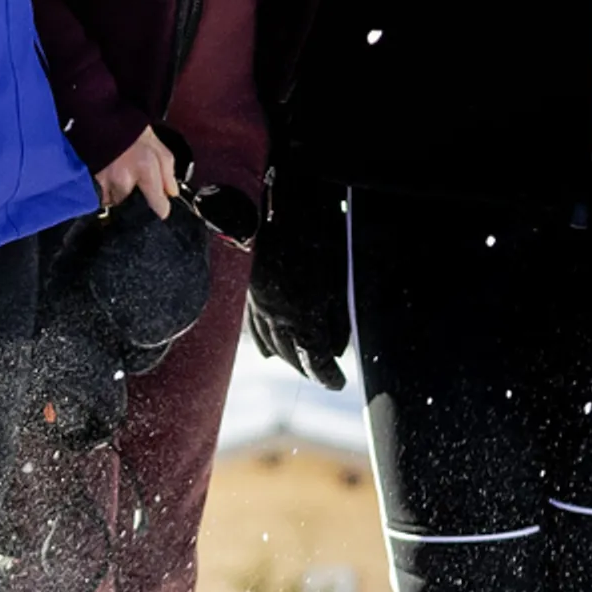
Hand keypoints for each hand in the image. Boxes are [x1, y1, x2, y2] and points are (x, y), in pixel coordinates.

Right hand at [92, 124, 178, 217]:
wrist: (102, 116)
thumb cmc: (131, 130)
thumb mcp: (158, 147)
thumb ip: (168, 173)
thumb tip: (171, 193)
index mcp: (146, 168)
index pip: (157, 203)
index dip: (161, 207)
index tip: (162, 209)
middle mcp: (124, 179)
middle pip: (131, 204)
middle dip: (133, 196)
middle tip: (132, 179)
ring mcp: (105, 181)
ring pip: (114, 201)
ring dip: (117, 194)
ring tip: (118, 176)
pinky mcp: (90, 180)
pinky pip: (98, 195)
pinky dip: (103, 190)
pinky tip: (107, 177)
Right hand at [241, 180, 348, 389]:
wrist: (274, 207)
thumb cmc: (314, 238)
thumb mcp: (337, 279)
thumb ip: (338, 318)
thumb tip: (339, 347)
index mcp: (302, 318)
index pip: (316, 360)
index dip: (328, 376)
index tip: (339, 384)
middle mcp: (277, 318)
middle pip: (293, 357)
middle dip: (310, 370)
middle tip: (324, 376)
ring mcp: (260, 306)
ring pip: (273, 345)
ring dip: (290, 360)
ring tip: (301, 367)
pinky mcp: (251, 293)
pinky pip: (257, 328)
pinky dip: (267, 343)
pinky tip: (270, 351)